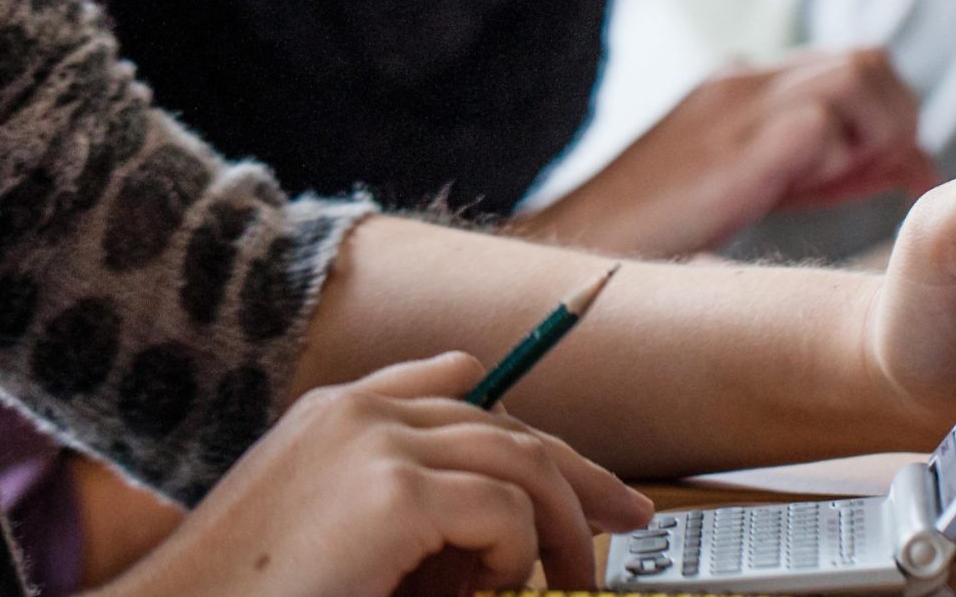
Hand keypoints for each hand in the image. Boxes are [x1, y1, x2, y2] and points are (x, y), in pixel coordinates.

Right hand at [108, 353, 649, 596]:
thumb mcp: (327, 541)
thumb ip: (400, 519)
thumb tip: (490, 542)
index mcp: (332, 414)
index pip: (455, 380)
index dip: (519, 418)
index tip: (568, 455)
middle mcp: (358, 412)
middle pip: (505, 420)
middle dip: (575, 470)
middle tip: (627, 515)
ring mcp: (375, 445)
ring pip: (520, 461)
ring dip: (562, 522)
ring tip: (575, 579)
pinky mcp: (392, 495)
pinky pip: (504, 514)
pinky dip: (518, 557)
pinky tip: (501, 589)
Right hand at [521, 49, 938, 256]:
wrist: (573, 241)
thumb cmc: (663, 227)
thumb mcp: (753, 181)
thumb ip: (823, 165)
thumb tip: (910, 166)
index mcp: (746, 80)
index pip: (856, 64)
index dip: (893, 115)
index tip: (900, 172)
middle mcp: (748, 78)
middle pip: (871, 59)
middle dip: (897, 120)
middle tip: (885, 179)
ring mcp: (741, 105)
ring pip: (860, 76)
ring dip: (875, 135)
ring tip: (846, 185)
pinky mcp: (738, 143)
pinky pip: (823, 125)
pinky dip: (838, 160)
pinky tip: (808, 194)